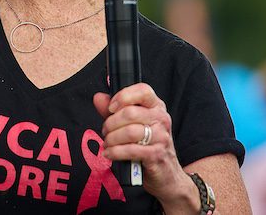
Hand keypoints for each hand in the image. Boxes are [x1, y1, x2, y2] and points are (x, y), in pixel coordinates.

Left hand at [94, 84, 195, 208]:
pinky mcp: (156, 155)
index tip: (111, 107)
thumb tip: (99, 97)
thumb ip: (115, 111)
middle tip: (105, 131)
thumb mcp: (133, 124)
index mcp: (156, 106)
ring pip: (129, 131)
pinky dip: (115, 152)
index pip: (143, 91)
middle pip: (130, 113)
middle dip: (111, 123)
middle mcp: (161, 119)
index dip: (124, 96)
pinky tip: (109, 153)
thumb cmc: (148, 146)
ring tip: (107, 143)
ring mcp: (161, 137)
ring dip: (112, 138)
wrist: (167, 175)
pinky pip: (131, 150)